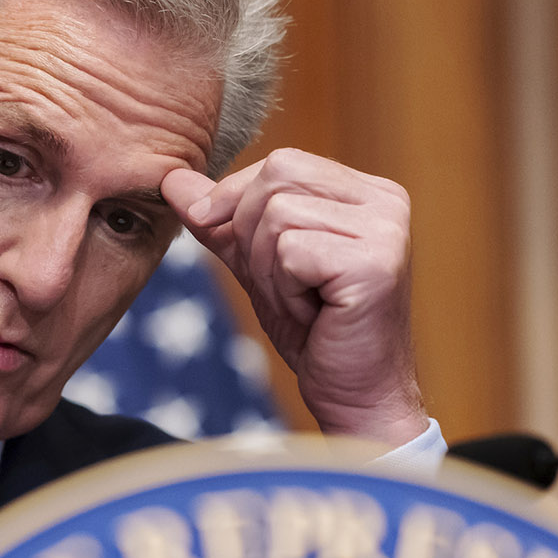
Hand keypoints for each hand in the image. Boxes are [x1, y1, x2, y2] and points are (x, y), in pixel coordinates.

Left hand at [162, 149, 427, 445]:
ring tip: (304, 302)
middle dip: (254, 241)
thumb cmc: (316, 330)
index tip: (252, 258)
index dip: (240, 205)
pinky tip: (316, 314)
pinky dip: (285, 291)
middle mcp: (385, 200)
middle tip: (286, 288)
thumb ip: (221, 221)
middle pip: (275, 179)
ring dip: (270, 272)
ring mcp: (385, 229)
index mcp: (365, 191)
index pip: (280, 163)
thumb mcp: (258, 264)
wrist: (353, 394)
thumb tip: (171, 179)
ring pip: (276, 217)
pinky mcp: (375, 263)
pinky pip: (290, 252)